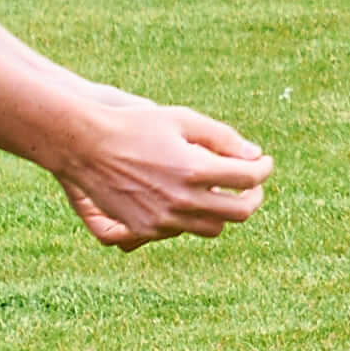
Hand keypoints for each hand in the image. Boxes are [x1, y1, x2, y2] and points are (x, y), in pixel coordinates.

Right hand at [55, 94, 271, 248]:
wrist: (86, 145)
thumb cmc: (136, 126)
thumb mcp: (184, 120)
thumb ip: (224, 138)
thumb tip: (254, 155)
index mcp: (196, 169)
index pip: (250, 178)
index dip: (263, 169)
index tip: (263, 162)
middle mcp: (183, 200)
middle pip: (240, 212)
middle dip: (253, 197)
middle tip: (252, 185)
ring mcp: (163, 219)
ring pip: (213, 227)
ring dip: (224, 210)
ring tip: (222, 192)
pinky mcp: (144, 228)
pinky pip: (181, 231)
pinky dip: (192, 217)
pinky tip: (188, 199)